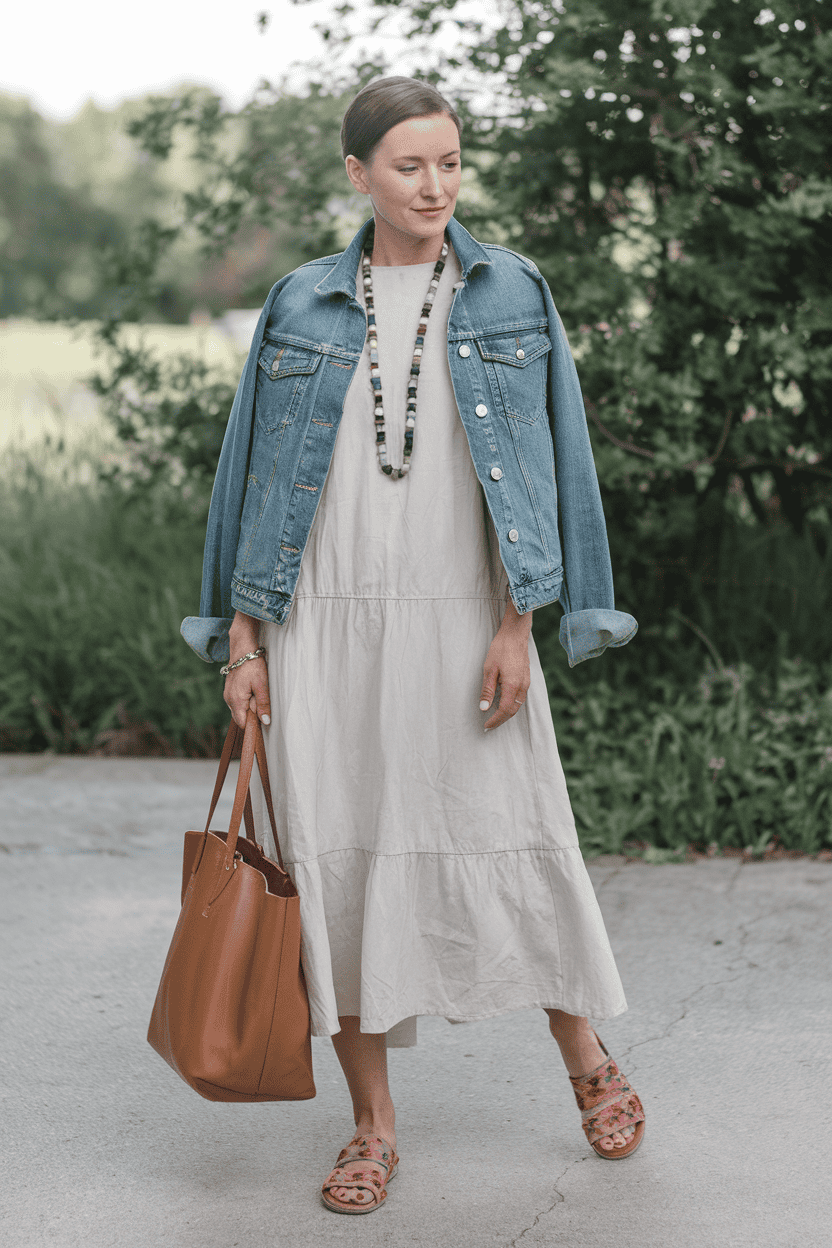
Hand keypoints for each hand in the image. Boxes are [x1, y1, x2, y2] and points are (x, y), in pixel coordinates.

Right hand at [224, 612, 271, 729]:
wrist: (243, 648)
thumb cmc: (253, 665)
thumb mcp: (262, 685)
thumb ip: (263, 705)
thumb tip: (265, 721)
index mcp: (235, 701)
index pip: (243, 723)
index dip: (253, 724)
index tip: (263, 716)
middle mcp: (228, 700)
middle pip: (241, 717)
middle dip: (252, 714)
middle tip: (260, 699)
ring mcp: (227, 694)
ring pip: (240, 709)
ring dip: (249, 705)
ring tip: (257, 691)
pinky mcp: (229, 689)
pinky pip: (238, 701)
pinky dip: (246, 699)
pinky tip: (252, 688)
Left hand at [479, 600, 531, 730]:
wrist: (515, 634)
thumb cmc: (501, 649)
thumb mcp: (489, 670)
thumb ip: (487, 690)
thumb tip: (484, 708)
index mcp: (513, 685)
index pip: (504, 710)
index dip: (495, 720)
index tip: (486, 726)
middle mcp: (522, 686)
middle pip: (513, 711)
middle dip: (501, 720)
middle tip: (489, 725)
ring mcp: (526, 682)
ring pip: (518, 705)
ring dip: (507, 713)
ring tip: (495, 717)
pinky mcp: (526, 678)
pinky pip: (520, 697)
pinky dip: (512, 704)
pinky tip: (503, 703)